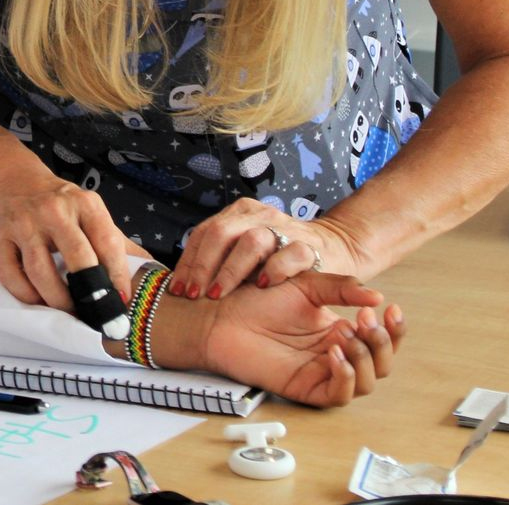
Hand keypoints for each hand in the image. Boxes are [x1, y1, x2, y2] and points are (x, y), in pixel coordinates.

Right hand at [0, 165, 146, 310]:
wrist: (13, 182)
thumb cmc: (60, 204)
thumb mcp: (91, 212)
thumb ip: (118, 241)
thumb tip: (152, 270)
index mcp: (85, 204)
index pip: (108, 244)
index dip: (118, 277)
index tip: (122, 302)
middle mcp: (55, 211)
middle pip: (78, 259)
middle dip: (92, 295)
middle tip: (100, 317)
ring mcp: (24, 224)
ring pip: (41, 273)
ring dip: (58, 300)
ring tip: (70, 311)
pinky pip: (11, 276)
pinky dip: (27, 296)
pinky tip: (39, 301)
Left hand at [149, 273, 403, 406]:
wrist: (222, 311)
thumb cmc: (257, 297)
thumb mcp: (308, 285)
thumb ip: (342, 289)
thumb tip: (377, 297)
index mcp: (339, 332)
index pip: (382, 339)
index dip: (394, 328)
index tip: (390, 307)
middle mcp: (334, 355)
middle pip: (381, 364)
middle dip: (382, 342)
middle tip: (362, 320)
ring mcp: (320, 373)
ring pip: (366, 382)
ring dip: (365, 358)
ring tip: (345, 334)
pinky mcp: (304, 388)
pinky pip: (338, 395)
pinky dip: (345, 377)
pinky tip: (334, 354)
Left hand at [171, 198, 371, 300]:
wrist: (332, 248)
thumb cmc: (278, 257)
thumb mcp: (244, 253)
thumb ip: (218, 258)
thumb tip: (180, 283)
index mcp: (239, 214)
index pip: (204, 233)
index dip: (188, 262)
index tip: (176, 290)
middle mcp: (259, 216)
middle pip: (222, 233)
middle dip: (202, 266)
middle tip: (193, 295)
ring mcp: (285, 228)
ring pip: (252, 241)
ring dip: (231, 270)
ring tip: (218, 294)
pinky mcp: (310, 246)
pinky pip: (291, 254)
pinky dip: (275, 269)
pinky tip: (262, 285)